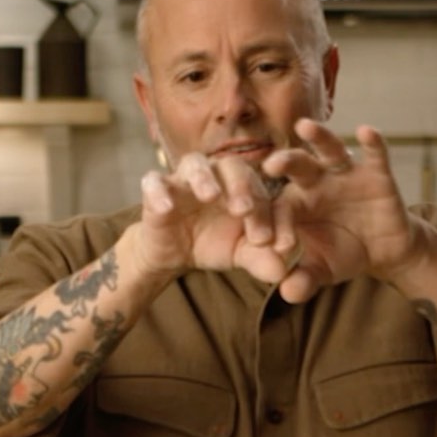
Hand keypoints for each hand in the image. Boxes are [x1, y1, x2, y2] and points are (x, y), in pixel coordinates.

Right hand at [125, 152, 296, 285]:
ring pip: (195, 164)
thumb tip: (281, 272)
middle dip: (241, 187)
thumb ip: (261, 258)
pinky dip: (159, 192)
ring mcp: (185, 179)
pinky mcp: (156, 188)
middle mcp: (217, 174)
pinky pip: (154, 182)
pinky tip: (166, 207)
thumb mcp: (240, 254)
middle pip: (232, 166)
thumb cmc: (215, 243)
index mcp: (245, 185)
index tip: (281, 244)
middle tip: (246, 211)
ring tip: (210, 196)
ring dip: (203, 178)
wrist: (175, 253)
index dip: (272, 216)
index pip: (263, 192)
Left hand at [264, 120, 424, 302]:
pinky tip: (366, 132)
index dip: (276, 224)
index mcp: (297, 202)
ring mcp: (346, 174)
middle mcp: (318, 181)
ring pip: (330, 150)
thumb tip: (287, 294)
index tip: (272, 244)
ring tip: (305, 126)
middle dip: (283, 162)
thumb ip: (304, 280)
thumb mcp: (323, 270)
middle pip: (297, 166)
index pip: (280, 207)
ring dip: (319, 137)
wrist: (384, 251)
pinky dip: (372, 143)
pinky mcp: (376, 173)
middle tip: (269, 164)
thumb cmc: (344, 255)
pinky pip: (374, 154)